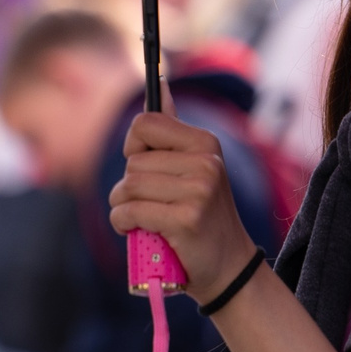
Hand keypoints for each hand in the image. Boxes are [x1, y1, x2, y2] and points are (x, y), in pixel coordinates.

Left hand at [109, 111, 260, 300]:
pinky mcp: (186, 218)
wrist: (227, 265)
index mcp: (205, 143)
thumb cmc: (200, 216)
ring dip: (123, 207)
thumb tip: (162, 86)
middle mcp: (206, 162)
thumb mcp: (193, 168)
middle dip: (128, 187)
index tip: (144, 166)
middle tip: (152, 204)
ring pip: (127, 187)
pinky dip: (124, 224)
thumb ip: (173, 132)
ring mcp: (198, 190)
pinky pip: (129, 212)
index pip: (145, 123)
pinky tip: (140, 231)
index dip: (133, 147)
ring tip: (145, 219)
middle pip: (132, 162)